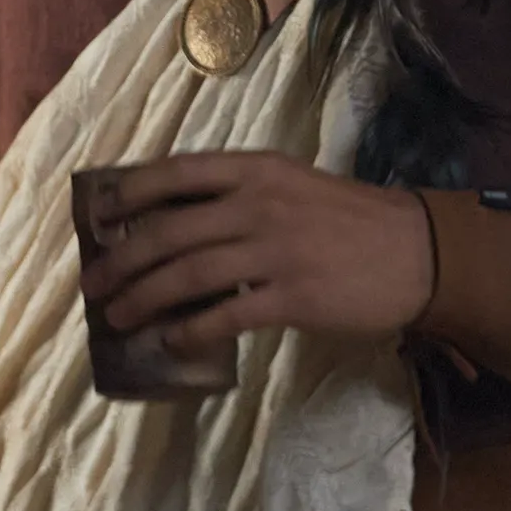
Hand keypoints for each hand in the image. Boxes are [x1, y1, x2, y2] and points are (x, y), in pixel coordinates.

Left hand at [76, 152, 436, 350]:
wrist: (416, 252)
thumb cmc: (351, 220)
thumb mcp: (292, 186)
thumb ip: (240, 196)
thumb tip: (174, 222)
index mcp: (256, 170)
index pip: (176, 173)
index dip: (128, 194)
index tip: (97, 216)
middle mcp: (258, 203)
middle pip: (168, 231)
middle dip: (122, 260)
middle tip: (94, 285)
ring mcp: (275, 250)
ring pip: (187, 274)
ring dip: (143, 298)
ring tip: (117, 317)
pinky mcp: (292, 297)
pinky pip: (225, 316)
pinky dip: (189, 330)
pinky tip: (170, 340)